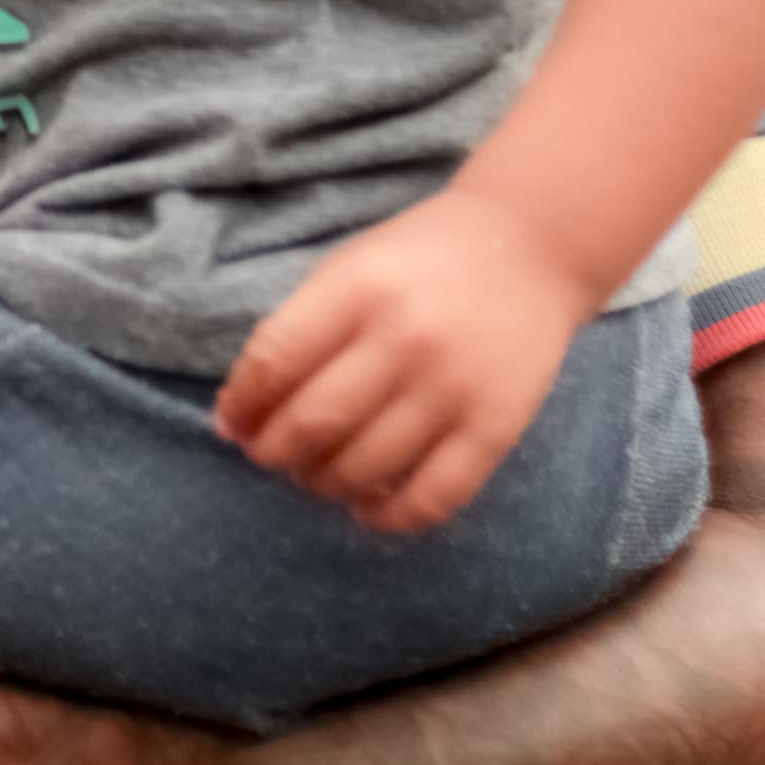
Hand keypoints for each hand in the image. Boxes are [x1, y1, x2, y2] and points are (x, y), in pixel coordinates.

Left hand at [217, 190, 584, 533]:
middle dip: (274, 453)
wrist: (532, 248)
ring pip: (365, 469)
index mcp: (360, 288)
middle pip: (314, 423)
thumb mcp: (349, 268)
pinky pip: (432, 497)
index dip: (242, 404)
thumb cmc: (421, 261)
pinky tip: (367, 505)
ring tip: (315, 475)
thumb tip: (236, 416)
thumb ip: (296, 331)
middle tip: (270, 456)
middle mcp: (406, 339)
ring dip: (323, 485)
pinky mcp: (497, 428)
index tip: (232, 424)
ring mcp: (455, 387)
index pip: (275, 361)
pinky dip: (388, 516)